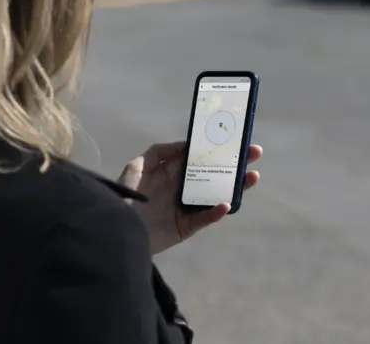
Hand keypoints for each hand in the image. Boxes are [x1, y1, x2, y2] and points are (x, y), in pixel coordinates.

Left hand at [117, 141, 261, 254]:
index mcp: (173, 172)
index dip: (218, 147)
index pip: (201, 157)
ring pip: (218, 193)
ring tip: (253, 176)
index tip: (234, 138)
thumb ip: (159, 152)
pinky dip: (216, 211)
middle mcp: (184, 188)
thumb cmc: (123, 197)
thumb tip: (186, 144)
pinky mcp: (187, 226)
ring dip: (236, 185)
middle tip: (255, 152)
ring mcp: (187, 207)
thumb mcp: (137, 167)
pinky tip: (226, 203)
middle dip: (236, 162)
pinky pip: (206, 217)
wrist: (115, 230)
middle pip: (216, 173)